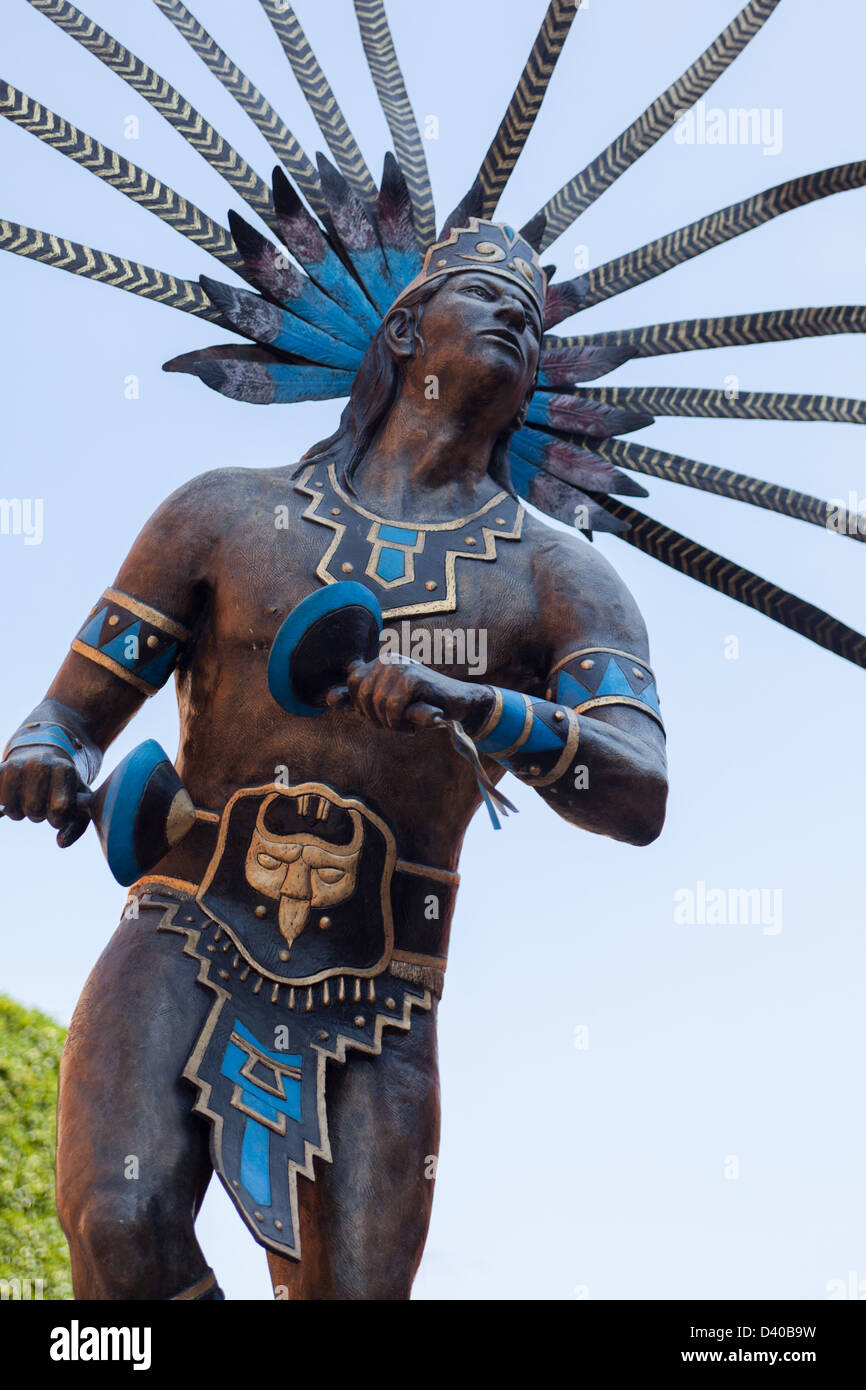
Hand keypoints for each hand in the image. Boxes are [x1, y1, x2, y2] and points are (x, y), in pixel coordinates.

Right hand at [0, 747, 90, 845]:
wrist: (41, 752)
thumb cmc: (62, 783)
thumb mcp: (79, 799)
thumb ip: (77, 824)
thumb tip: (61, 842)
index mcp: (64, 770)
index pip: (61, 809)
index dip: (59, 819)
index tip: (59, 812)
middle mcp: (39, 764)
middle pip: (34, 810)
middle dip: (38, 814)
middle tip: (40, 803)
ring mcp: (16, 765)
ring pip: (12, 808)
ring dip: (18, 811)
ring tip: (25, 799)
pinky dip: (1, 806)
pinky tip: (6, 803)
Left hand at [329, 656, 493, 732]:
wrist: (460, 704)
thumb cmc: (422, 705)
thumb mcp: (386, 704)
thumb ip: (359, 700)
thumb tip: (327, 698)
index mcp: (379, 662)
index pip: (353, 682)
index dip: (363, 705)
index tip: (383, 714)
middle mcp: (389, 659)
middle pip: (362, 694)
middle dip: (376, 717)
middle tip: (396, 723)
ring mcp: (401, 666)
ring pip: (377, 704)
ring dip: (391, 723)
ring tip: (408, 723)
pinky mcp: (414, 678)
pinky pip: (392, 708)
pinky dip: (400, 723)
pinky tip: (414, 724)